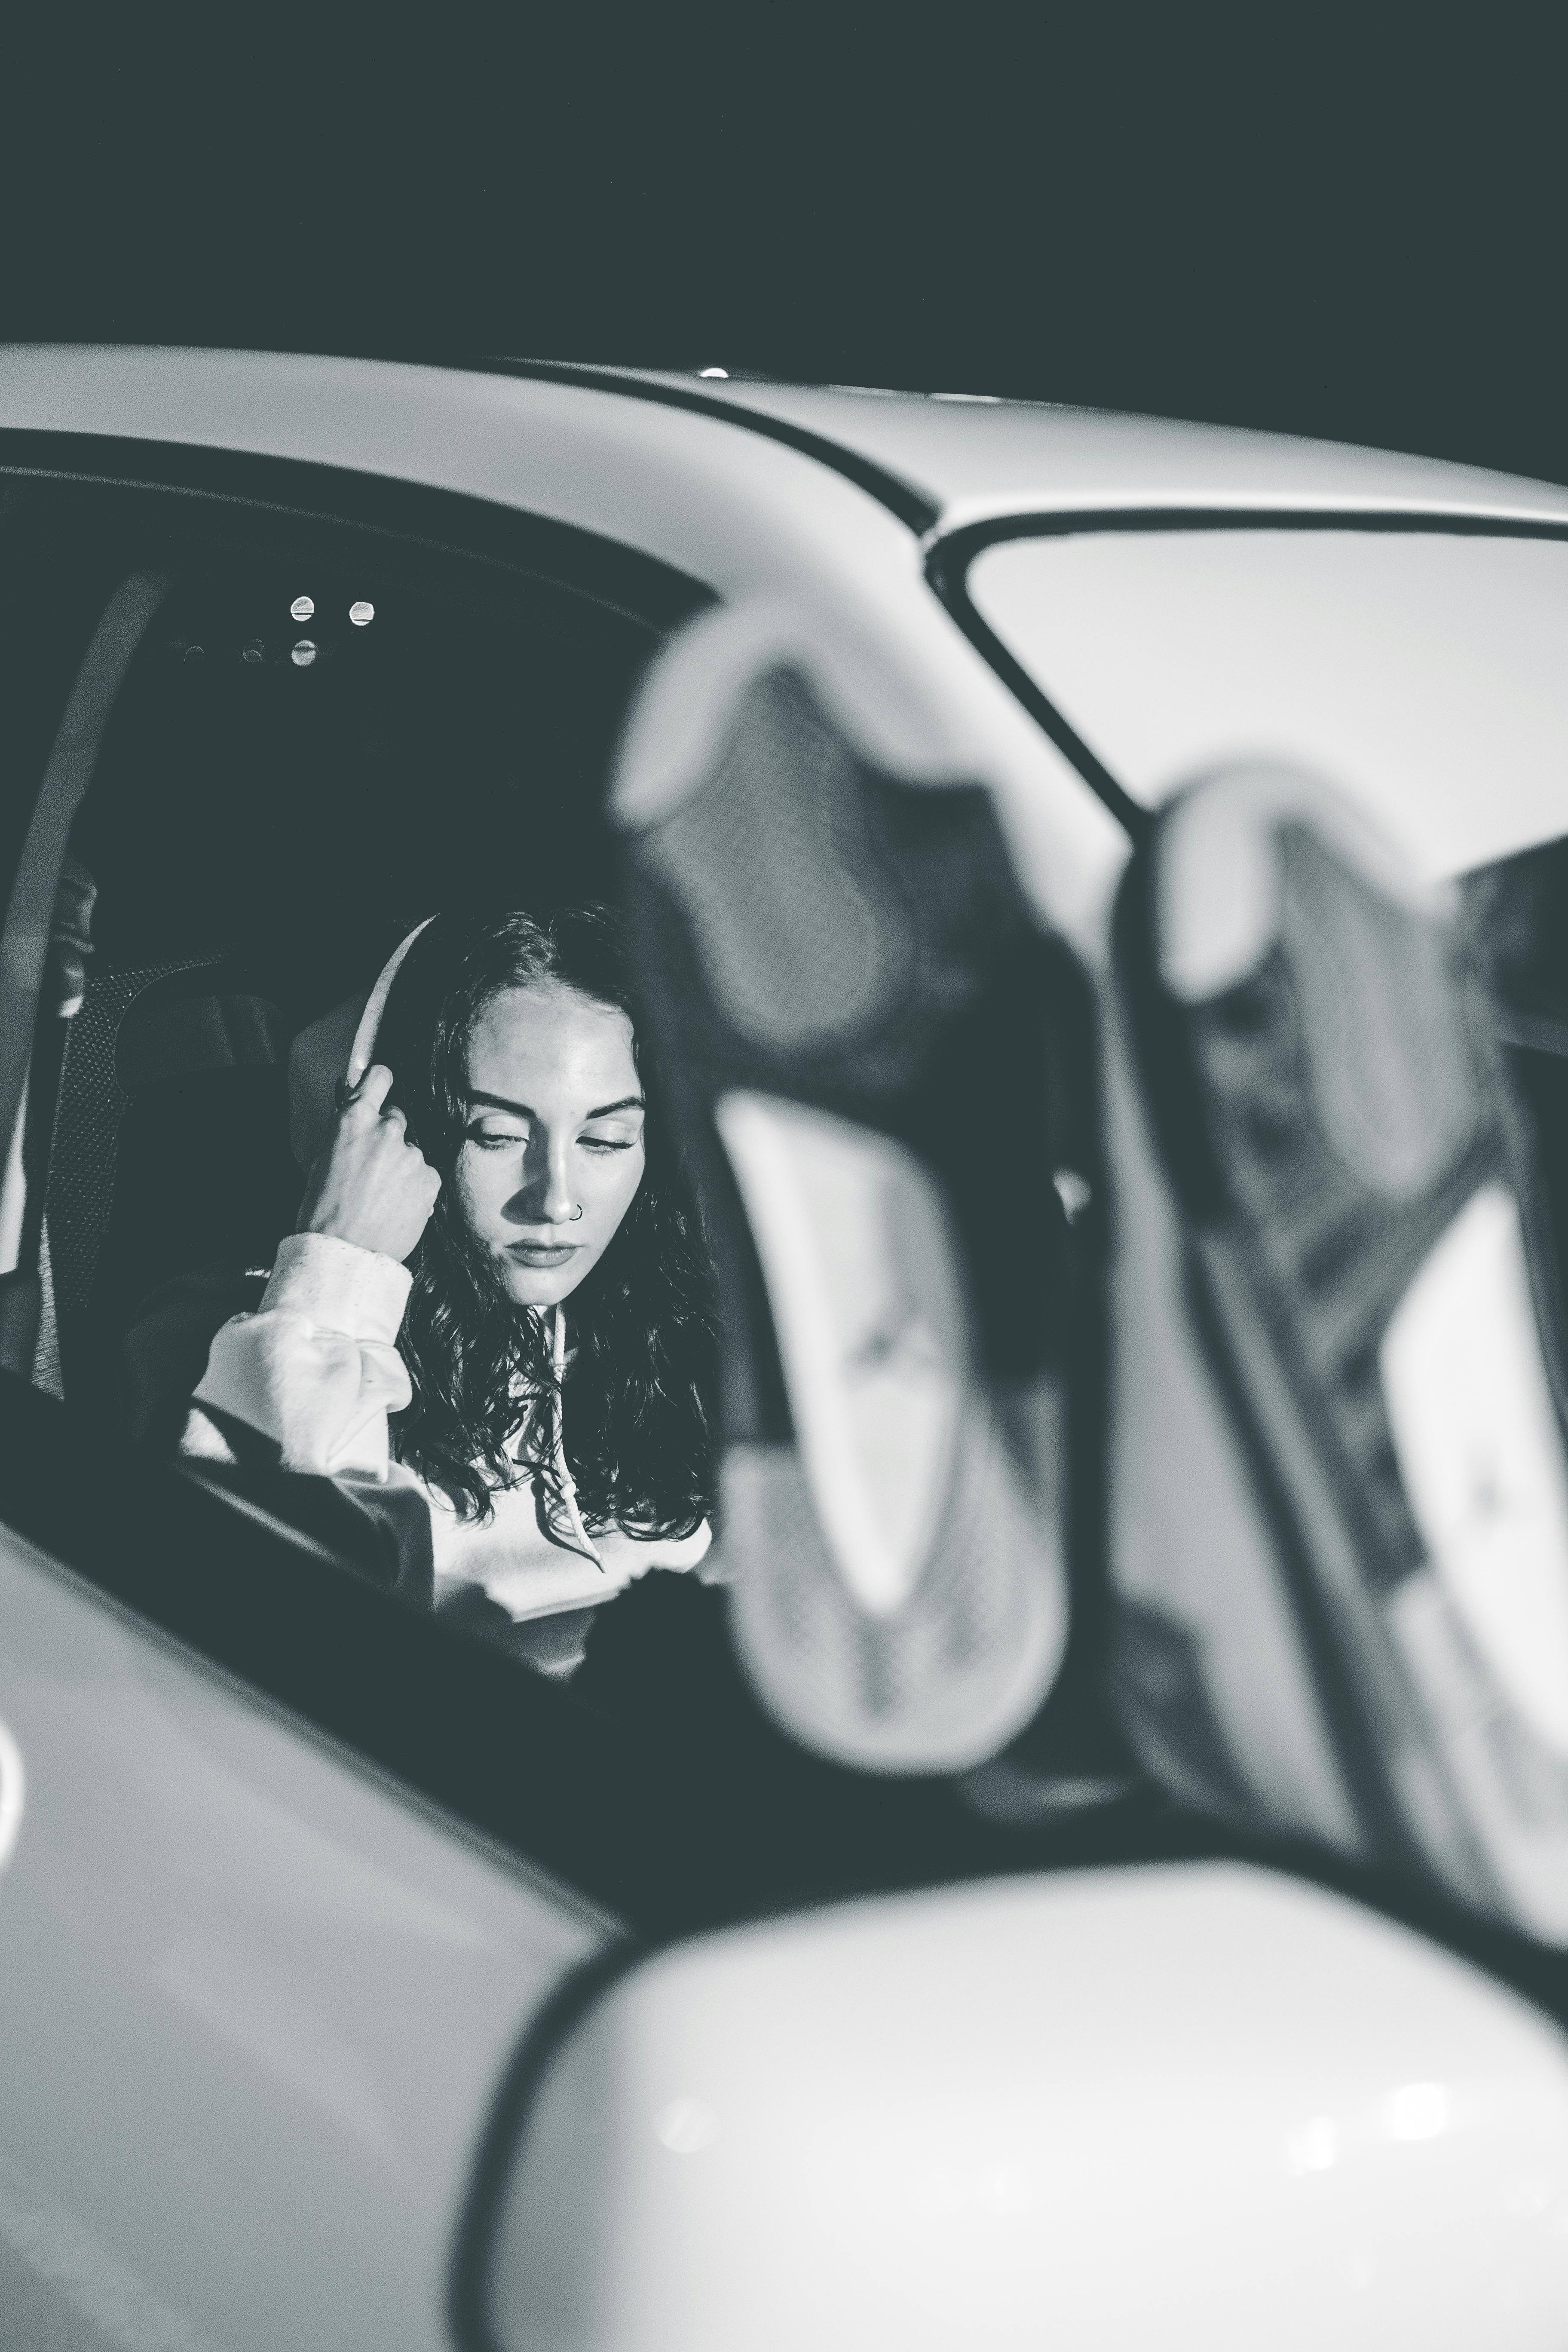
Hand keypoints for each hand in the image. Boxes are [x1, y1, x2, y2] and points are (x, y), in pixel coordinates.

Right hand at [296, 1064, 441, 1263]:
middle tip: (373, 1168)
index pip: (379, 1077)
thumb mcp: (323, 1161)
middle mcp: (387, 1130)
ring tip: (382, 1197)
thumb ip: (347, 1135)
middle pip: (397, 1119)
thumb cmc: (323, 1211)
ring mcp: (413, 1155)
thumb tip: (359, 1122)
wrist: (344, 1252)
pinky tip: (397, 1207)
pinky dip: (416, 1187)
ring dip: (401, 1167)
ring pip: (411, 1151)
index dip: (380, 1083)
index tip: (381, 1088)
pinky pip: (425, 1175)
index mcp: (354, 1120)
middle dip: (388, 1137)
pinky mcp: (431, 1179)